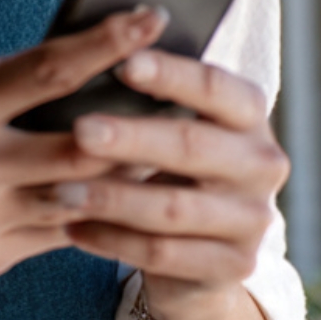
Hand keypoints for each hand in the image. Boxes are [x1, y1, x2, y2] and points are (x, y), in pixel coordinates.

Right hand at [0, 7, 168, 319]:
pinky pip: (55, 231)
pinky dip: (83, 208)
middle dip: (138, 121)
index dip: (104, 43)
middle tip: (179, 97)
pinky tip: (104, 190)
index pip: (42, 70)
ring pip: (80, 194)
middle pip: (82, 143)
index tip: (148, 18)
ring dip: (124, 173)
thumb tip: (47, 62)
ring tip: (160, 146)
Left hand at [59, 50, 286, 319]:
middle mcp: (262, 163)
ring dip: (111, 198)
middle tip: (80, 130)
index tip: (122, 63)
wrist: (200, 250)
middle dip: (132, 138)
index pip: (215, 86)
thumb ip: (146, 98)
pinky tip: (73, 229)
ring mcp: (254, 219)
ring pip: (173, 207)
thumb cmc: (168, 163)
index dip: (171, 74)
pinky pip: (163, 253)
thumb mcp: (169, 126)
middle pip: (192, 146)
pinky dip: (113, 240)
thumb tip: (84, 53)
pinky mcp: (234, 266)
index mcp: (247, 114)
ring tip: (58, 190)